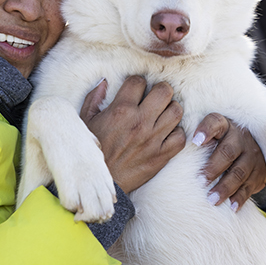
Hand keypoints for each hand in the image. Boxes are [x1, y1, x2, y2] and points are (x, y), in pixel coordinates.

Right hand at [80, 76, 185, 193]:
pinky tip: (166, 133)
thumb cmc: (92, 152)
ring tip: (163, 114)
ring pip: (176, 111)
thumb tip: (104, 82)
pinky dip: (176, 133)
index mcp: (120, 110)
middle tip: (155, 98)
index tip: (136, 90)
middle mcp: (139, 122)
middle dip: (160, 90)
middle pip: (164, 91)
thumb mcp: (85, 122)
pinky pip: (180, 136)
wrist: (100, 183)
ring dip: (170, 109)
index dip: (137, 83)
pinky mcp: (161, 156)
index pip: (138, 81)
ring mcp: (153, 139)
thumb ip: (94, 99)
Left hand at [193, 114, 265, 211]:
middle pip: (228, 152)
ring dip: (226, 187)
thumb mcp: (211, 133)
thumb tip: (167, 148)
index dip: (206, 129)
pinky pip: (250, 186)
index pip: (216, 122)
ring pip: (240, 172)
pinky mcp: (260, 172)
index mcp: (225, 126)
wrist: (251, 146)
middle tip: (200, 181)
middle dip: (214, 167)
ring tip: (212, 199)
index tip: (195, 141)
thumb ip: (195, 137)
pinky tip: (231, 206)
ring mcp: (253, 156)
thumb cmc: (220, 141)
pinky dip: (241, 197)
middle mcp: (241, 138)